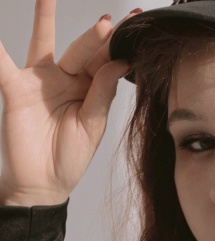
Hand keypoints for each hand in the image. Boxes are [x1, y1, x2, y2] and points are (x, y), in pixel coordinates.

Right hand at [0, 0, 135, 205]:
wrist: (43, 183)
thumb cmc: (71, 157)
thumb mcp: (93, 126)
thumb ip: (103, 93)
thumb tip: (121, 63)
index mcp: (91, 92)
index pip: (107, 63)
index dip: (120, 45)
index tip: (136, 23)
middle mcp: (68, 81)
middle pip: (83, 51)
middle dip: (97, 36)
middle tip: (110, 22)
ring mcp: (41, 82)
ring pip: (44, 43)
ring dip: (45, 18)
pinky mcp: (16, 89)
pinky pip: (3, 64)